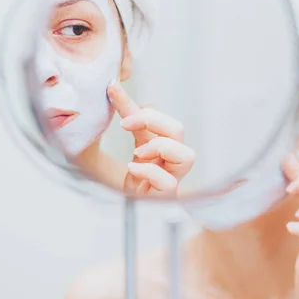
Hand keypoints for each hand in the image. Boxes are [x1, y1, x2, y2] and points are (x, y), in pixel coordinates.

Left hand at [107, 81, 194, 196]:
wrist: (122, 210)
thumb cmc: (123, 181)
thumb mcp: (120, 147)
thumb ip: (123, 123)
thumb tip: (113, 90)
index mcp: (158, 146)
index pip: (154, 118)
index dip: (134, 103)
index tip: (112, 89)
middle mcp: (169, 161)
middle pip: (178, 130)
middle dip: (153, 120)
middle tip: (126, 124)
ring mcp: (171, 179)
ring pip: (186, 156)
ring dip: (161, 147)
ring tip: (138, 153)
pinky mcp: (166, 198)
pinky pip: (168, 182)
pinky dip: (150, 172)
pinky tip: (133, 171)